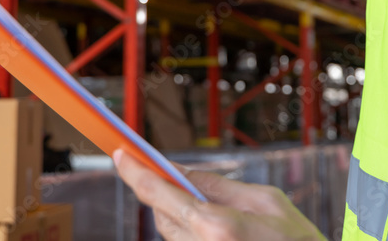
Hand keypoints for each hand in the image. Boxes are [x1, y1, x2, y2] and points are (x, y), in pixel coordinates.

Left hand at [114, 149, 325, 240]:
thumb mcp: (267, 201)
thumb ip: (220, 186)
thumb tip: (183, 174)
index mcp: (217, 227)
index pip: (161, 194)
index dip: (137, 173)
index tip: (120, 155)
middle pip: (162, 215)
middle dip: (169, 196)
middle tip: (188, 183)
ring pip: (172, 234)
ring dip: (182, 218)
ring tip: (224, 218)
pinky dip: (192, 234)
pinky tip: (223, 233)